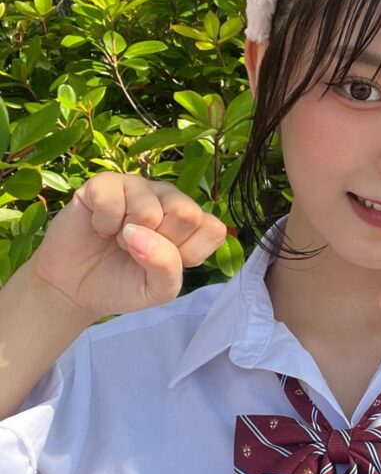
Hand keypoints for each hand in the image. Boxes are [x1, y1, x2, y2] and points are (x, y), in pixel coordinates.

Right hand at [28, 173, 227, 317]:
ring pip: (150, 207)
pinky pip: (114, 198)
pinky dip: (104, 224)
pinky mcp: (105, 183)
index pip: (213, 229)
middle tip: (138, 251)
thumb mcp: (156, 289)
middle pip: (187, 213)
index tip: (162, 264)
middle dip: (158, 243)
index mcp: (190, 224)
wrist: (74, 288)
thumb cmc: (122, 284)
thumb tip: (143, 233)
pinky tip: (99, 228)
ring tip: (118, 240)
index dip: (188, 253)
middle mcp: (169, 200)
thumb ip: (166, 266)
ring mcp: (138, 188)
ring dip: (128, 236)